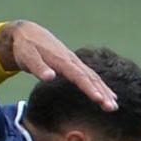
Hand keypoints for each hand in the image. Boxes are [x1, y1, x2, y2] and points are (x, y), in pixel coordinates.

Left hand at [0, 21, 118, 111]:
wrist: (28, 33)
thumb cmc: (26, 47)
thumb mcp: (28, 57)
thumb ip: (39, 67)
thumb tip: (50, 77)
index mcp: (61, 60)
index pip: (79, 76)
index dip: (89, 88)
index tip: (99, 99)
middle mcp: (71, 60)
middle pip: (91, 77)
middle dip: (102, 92)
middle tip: (112, 108)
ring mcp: (74, 62)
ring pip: (93, 77)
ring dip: (105, 90)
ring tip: (114, 105)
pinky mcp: (74, 64)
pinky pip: (91, 76)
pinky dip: (101, 85)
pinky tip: (108, 95)